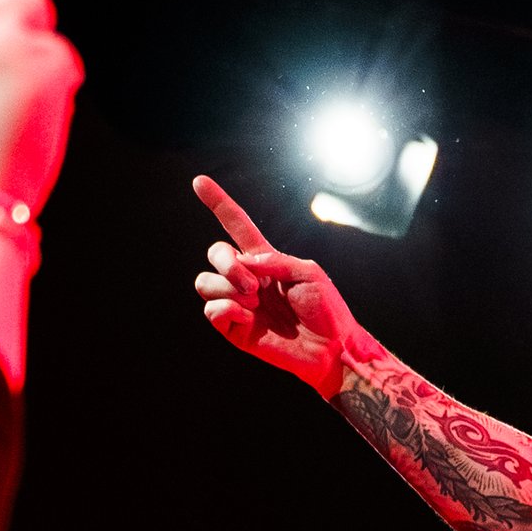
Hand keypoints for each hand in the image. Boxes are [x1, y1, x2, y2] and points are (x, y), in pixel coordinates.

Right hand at [193, 176, 370, 394]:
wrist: (332, 349)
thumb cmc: (327, 310)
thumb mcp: (309, 273)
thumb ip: (275, 261)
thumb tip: (243, 262)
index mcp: (265, 261)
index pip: (236, 226)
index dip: (218, 203)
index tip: (199, 181)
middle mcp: (248, 279)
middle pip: (215, 253)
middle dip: (226, 263)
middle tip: (254, 286)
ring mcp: (239, 304)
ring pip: (204, 282)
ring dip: (227, 288)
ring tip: (254, 303)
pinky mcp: (236, 329)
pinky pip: (211, 311)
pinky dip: (226, 311)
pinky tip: (249, 318)